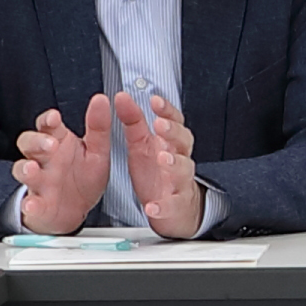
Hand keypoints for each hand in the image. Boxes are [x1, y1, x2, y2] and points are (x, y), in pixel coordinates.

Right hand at [14, 99, 114, 232]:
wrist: (76, 212)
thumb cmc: (83, 177)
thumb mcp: (97, 151)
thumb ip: (99, 126)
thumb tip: (101, 100)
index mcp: (59, 142)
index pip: (48, 125)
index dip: (48, 120)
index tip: (54, 117)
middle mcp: (44, 159)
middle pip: (29, 143)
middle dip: (36, 142)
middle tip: (50, 144)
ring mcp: (38, 181)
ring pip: (22, 169)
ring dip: (25, 169)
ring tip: (32, 169)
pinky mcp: (37, 204)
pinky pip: (29, 203)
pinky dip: (29, 204)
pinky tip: (32, 204)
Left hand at [110, 90, 201, 236]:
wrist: (174, 208)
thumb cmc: (157, 173)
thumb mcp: (142, 144)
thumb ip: (133, 121)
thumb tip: (122, 98)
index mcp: (170, 143)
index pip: (174, 121)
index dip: (167, 111)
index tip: (155, 102)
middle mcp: (178, 159)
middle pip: (183, 141)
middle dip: (172, 132)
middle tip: (160, 125)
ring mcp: (179, 182)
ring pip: (183, 170)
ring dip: (174, 163)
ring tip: (163, 157)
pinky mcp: (174, 205)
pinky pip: (171, 205)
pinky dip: (162, 206)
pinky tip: (152, 206)